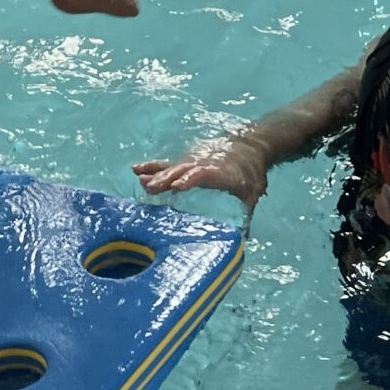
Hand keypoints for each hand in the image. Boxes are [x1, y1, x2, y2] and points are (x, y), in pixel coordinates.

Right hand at [134, 129, 271, 211]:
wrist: (250, 148)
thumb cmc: (251, 175)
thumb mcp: (253, 194)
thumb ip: (246, 215)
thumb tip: (243, 240)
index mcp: (221, 172)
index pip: (203, 174)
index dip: (190, 179)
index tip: (177, 187)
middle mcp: (203, 164)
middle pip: (183, 170)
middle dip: (168, 179)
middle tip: (151, 188)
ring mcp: (192, 162)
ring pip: (173, 167)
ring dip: (158, 175)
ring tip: (143, 183)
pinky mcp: (185, 162)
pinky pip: (167, 164)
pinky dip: (152, 167)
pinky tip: (136, 170)